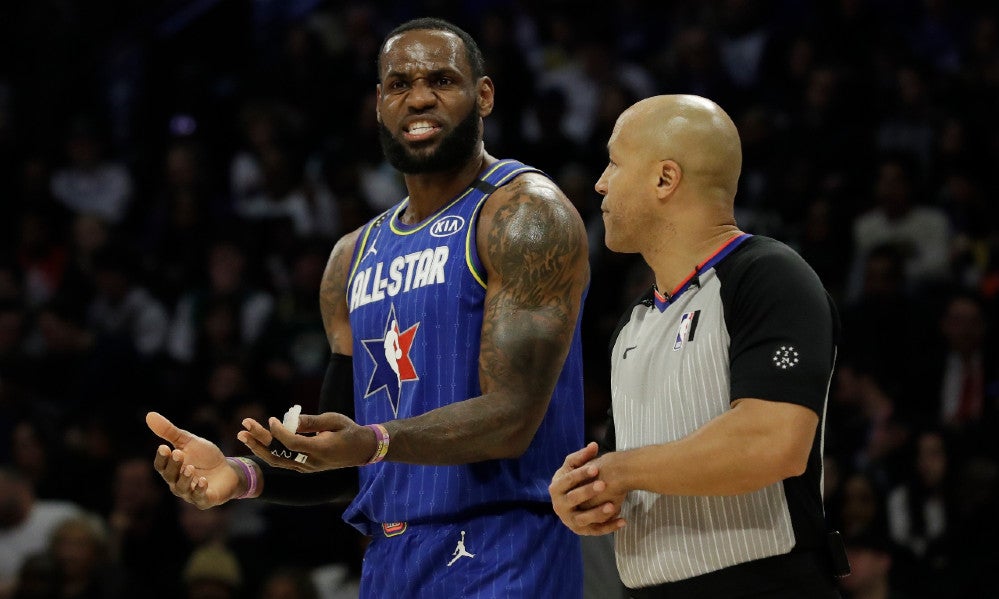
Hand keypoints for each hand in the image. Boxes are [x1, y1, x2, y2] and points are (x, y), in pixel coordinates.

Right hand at [146, 412, 240, 508]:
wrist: (228, 470)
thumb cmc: (205, 457)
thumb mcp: (189, 442)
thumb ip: (170, 432)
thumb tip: (149, 415)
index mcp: (171, 469)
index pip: (161, 466)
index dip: (162, 458)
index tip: (164, 447)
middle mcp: (177, 483)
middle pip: (170, 476)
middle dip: (174, 465)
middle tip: (179, 453)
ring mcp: (190, 493)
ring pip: (182, 488)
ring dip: (185, 478)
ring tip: (189, 468)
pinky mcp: (205, 499)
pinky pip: (199, 497)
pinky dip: (199, 489)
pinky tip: (202, 480)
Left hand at [237, 411, 376, 471]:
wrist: (361, 450)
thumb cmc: (349, 430)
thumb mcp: (334, 420)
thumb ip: (312, 421)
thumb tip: (291, 419)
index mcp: (321, 449)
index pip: (293, 444)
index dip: (279, 432)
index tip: (271, 419)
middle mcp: (311, 462)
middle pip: (279, 455)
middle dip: (259, 441)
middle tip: (244, 426)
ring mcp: (307, 467)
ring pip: (277, 461)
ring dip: (259, 447)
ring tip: (243, 434)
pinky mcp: (304, 467)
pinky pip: (282, 461)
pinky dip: (268, 451)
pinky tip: (257, 441)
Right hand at [549, 442, 625, 535]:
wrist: (565, 501)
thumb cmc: (571, 480)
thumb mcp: (572, 467)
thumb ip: (582, 456)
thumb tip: (594, 445)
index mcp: (556, 488)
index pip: (567, 480)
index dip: (581, 474)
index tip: (596, 467)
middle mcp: (559, 506)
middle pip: (573, 499)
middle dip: (587, 491)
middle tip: (603, 484)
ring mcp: (569, 520)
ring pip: (583, 519)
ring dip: (597, 513)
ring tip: (612, 506)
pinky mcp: (580, 530)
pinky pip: (595, 530)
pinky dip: (609, 527)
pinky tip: (623, 521)